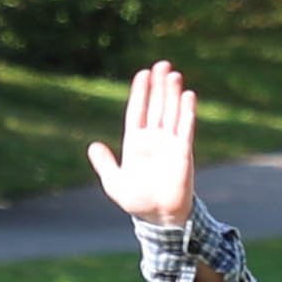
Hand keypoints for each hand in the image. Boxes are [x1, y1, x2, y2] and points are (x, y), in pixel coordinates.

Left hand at [90, 60, 201, 227]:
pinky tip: (188, 96)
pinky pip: (186, 128)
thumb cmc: (137, 201)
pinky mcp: (183, 151)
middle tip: (162, 64)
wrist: (159, 217)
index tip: (143, 73)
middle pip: (157, 106)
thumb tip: (93, 145)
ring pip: (172, 112)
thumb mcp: (113, 183)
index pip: (138, 111)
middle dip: (158, 86)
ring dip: (173, 94)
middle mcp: (154, 139)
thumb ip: (104, 164)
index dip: (140, 93)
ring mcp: (170, 144)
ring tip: (174, 74)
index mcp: (136, 143)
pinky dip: (187, 112)